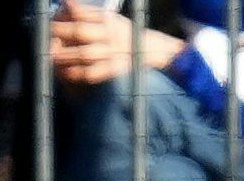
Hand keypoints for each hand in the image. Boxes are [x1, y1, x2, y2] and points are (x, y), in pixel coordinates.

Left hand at [49, 4, 183, 85]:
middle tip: (49, 38)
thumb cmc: (127, 33)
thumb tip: (66, 3)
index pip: (80, 16)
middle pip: (80, 32)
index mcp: (108, 21)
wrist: (156, 52)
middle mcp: (111, 36)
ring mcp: (114, 53)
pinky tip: (67, 74)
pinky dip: (79, 74)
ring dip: (66, 56)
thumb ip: (88, 12)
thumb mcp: (110, 18)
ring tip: (53, 57)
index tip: (51, 23)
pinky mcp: (116, 69)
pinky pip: (94, 73)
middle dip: (60, 34)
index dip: (63, 18)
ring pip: (85, 53)